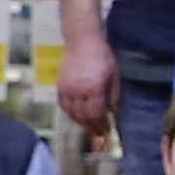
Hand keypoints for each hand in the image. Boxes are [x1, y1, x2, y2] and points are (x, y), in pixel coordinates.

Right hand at [54, 21, 115, 136]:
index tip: (106, 131)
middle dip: (91, 126)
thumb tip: (112, 112)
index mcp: (94, 88)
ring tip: (88, 126)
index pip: (96, 114)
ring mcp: (67, 88)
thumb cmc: (102, 56)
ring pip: (71, 112)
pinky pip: (63, 104)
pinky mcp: (60, 85)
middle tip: (98, 132)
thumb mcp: (114, 75)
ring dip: (80, 122)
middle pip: (83, 116)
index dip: (100, 125)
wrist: (82, 41)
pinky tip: (76, 115)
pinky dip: (69, 113)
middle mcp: (78, 91)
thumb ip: (113, 95)